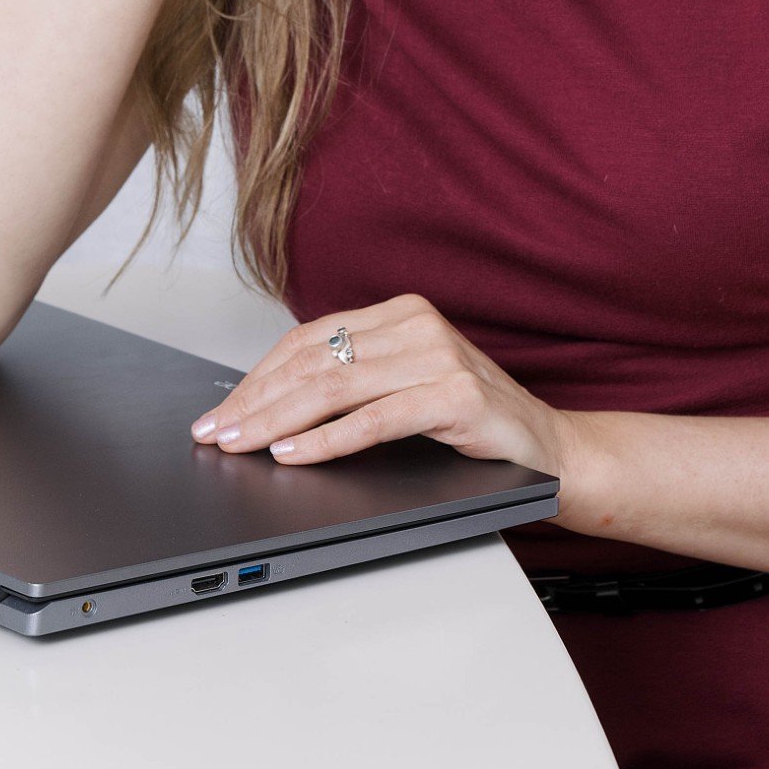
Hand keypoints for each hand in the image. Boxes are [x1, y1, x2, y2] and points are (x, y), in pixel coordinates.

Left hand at [187, 291, 583, 489]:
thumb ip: (355, 383)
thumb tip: (269, 407)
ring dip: (278, 420)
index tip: (221, 413)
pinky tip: (294, 454)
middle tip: (217, 434)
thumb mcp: (406, 391)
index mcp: (400, 313)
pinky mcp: (457, 395)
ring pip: (336, 387)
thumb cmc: (473, 424)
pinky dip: (327, 440)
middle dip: (256, 402)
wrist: (551, 449)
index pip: (308, 341)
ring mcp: (440, 356)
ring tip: (242, 445)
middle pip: (314, 362)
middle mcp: (418, 324)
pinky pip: (375, 419)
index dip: (257, 377)